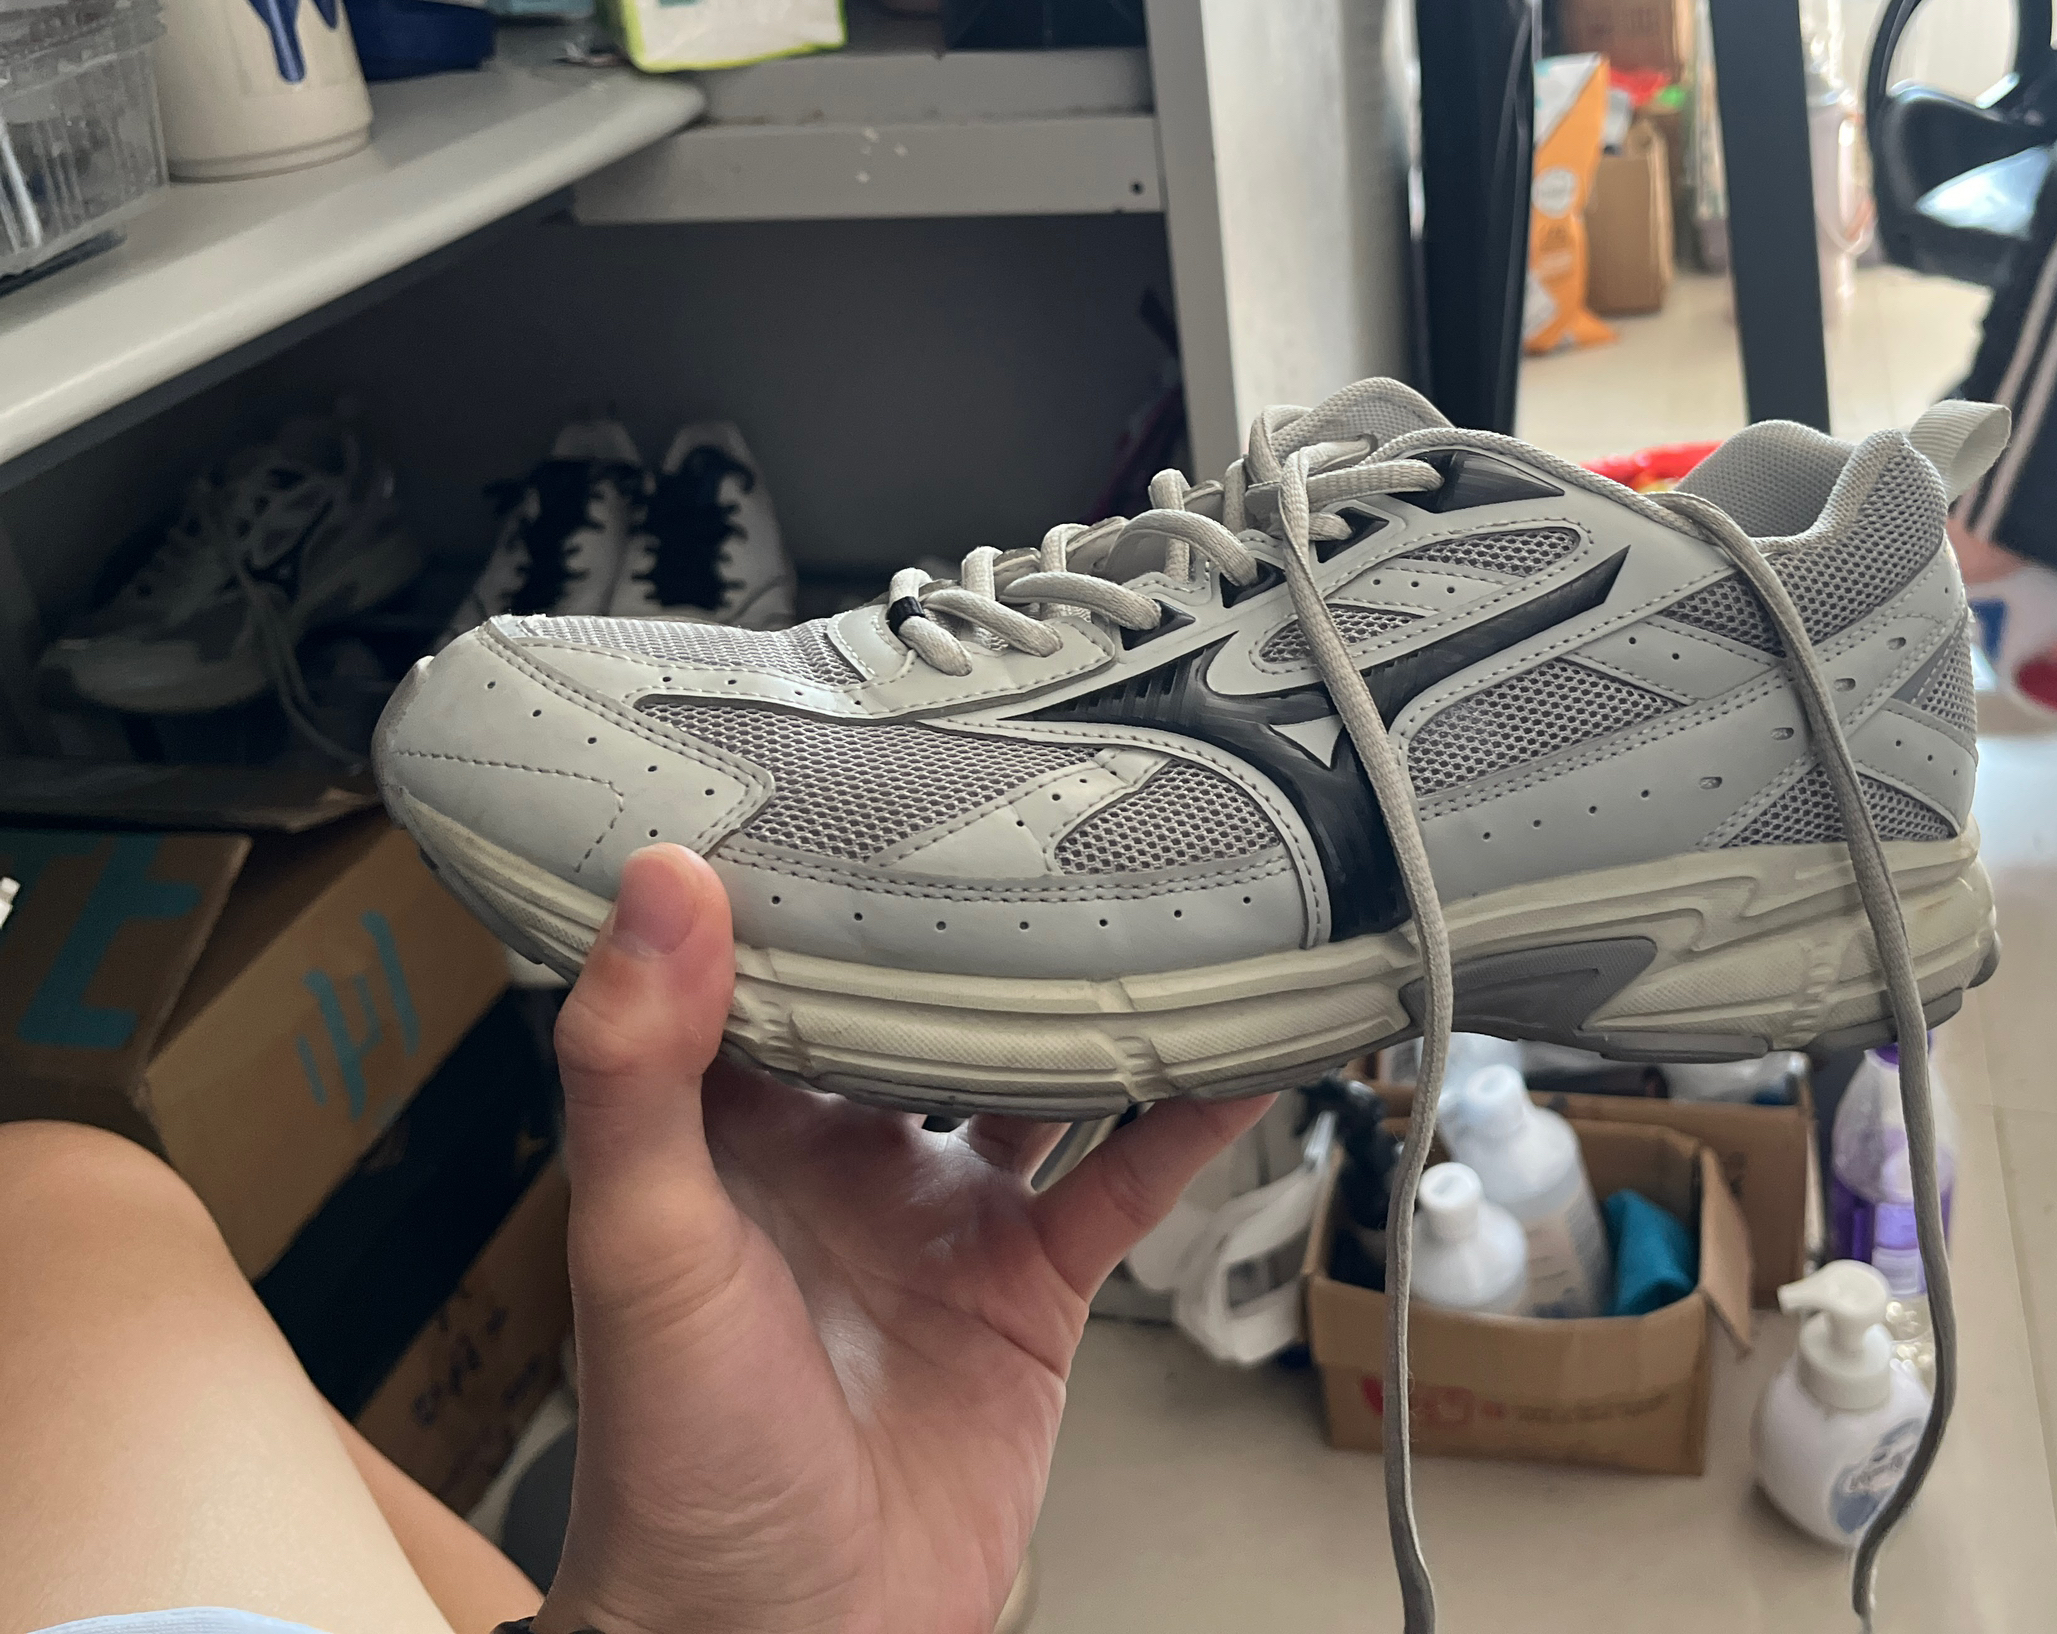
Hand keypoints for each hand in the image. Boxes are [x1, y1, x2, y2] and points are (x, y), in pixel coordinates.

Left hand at [535, 846, 1273, 1633]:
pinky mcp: (1031, 1284)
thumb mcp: (643, 1242)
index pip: (769, 955)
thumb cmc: (673, 1464)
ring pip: (1041, 1071)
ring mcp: (946, 1214)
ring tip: (1167, 894)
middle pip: (923, 996)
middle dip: (975, 911)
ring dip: (1098, 997)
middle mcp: (844, 1153)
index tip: (860, 762)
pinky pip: (1125, 1179)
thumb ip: (641, 1067)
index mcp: (733, 1126)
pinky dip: (1187, 1116)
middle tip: (1044, 799)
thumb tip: (658, 883)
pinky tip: (1244, 1047)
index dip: (809, 862)